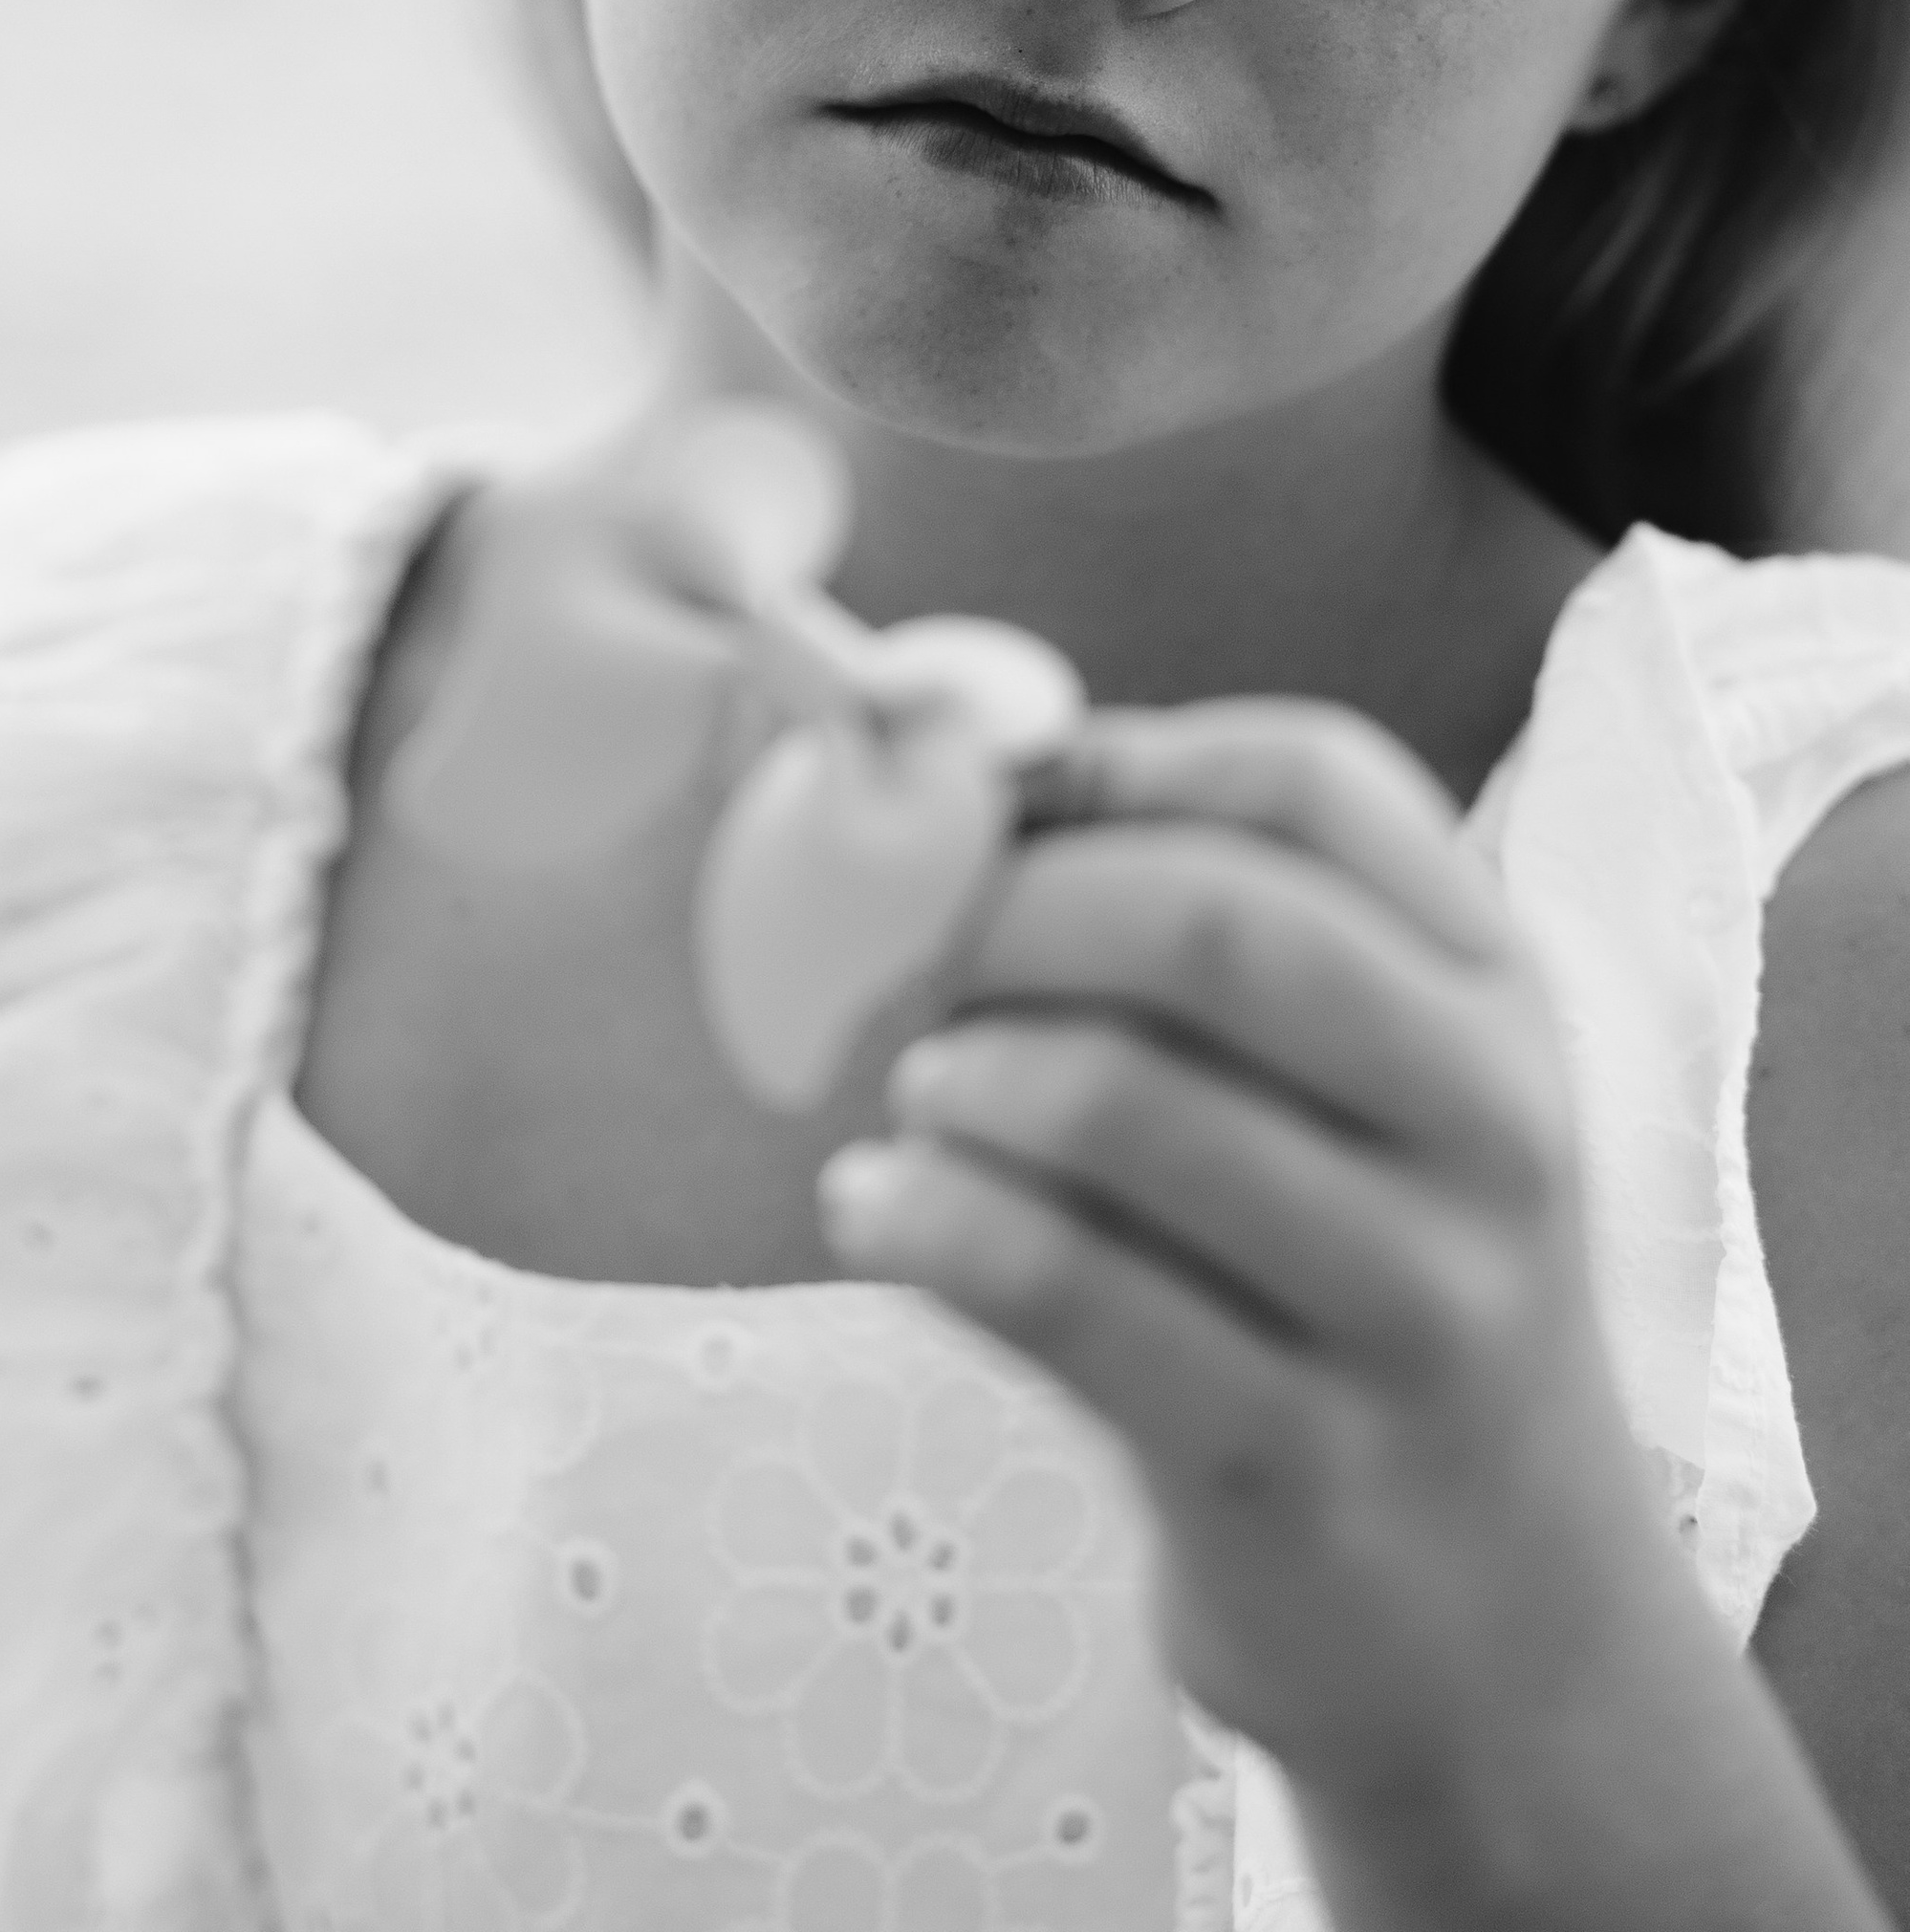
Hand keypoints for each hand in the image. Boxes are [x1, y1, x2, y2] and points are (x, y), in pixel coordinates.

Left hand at [816, 698, 1707, 1840]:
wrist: (1507, 1623)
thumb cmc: (1364, 1283)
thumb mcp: (1363, 1089)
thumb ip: (1206, 925)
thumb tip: (974, 764)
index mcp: (1493, 987)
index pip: (1312, 778)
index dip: (1115, 758)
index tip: (991, 806)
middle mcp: (1486, 1125)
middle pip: (1215, 922)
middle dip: (1013, 912)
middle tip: (914, 955)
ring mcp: (1411, 1303)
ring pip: (1120, 1104)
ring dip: (960, 1077)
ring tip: (923, 1098)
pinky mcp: (1298, 1459)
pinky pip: (1063, 1289)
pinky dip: (923, 1222)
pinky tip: (873, 1207)